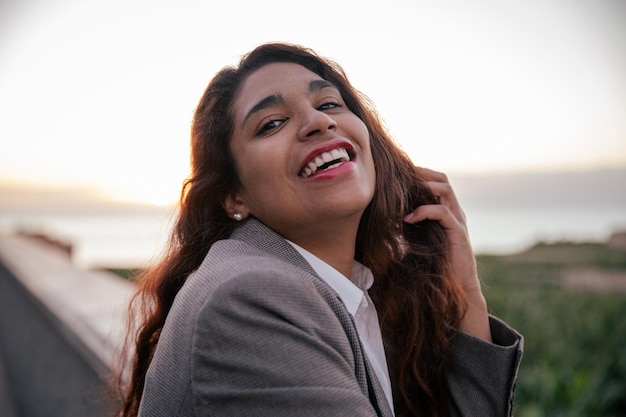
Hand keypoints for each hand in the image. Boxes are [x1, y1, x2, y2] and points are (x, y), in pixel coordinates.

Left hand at [403, 168, 491, 341]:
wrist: (458, 288)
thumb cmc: (436, 266)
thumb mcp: (418, 240)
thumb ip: (407, 227)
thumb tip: (381, 220)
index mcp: (446, 211)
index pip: (436, 181)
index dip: (419, 174)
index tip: (398, 176)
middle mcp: (454, 212)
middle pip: (442, 179)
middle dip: (421, 173)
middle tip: (400, 176)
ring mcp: (458, 220)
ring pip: (445, 189)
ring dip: (423, 187)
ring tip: (403, 193)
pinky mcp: (458, 232)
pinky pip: (443, 212)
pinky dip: (424, 211)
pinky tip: (408, 219)